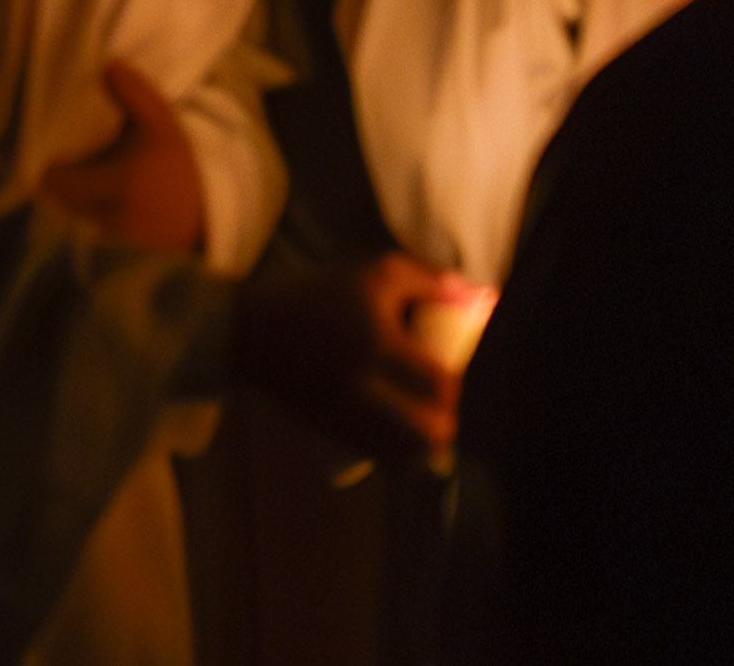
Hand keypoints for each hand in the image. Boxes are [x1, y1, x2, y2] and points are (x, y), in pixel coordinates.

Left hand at [39, 59, 205, 254]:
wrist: (211, 213)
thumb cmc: (182, 166)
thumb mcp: (162, 123)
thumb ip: (135, 93)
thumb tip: (109, 64)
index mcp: (111, 182)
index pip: (53, 180)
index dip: (46, 163)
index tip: (49, 142)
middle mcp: (104, 212)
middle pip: (58, 196)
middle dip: (57, 175)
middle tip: (62, 150)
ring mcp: (110, 230)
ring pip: (73, 208)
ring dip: (73, 190)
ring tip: (82, 164)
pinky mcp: (119, 239)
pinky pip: (91, 218)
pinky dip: (91, 202)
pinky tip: (104, 183)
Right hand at [234, 252, 460, 462]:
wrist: (252, 332)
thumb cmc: (315, 294)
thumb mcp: (372, 273)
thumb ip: (427, 281)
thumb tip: (481, 298)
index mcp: (374, 343)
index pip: (440, 381)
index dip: (453, 380)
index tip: (445, 363)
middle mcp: (364, 389)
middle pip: (431, 432)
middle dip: (443, 418)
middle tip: (436, 396)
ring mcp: (349, 419)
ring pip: (412, 456)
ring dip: (427, 440)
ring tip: (422, 416)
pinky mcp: (337, 437)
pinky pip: (387, 461)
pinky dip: (404, 453)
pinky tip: (401, 430)